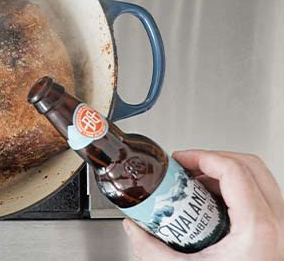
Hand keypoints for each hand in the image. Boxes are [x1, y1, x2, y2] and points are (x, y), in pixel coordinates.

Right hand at [124, 150, 283, 260]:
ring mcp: (282, 228)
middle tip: (186, 166)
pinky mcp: (278, 235)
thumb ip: (150, 248)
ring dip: (226, 173)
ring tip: (196, 183)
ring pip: (260, 178)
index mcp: (258, 227)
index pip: (233, 170)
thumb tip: (133, 227)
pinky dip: (236, 189)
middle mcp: (277, 224)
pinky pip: (261, 195)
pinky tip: (211, 204)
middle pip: (251, 166)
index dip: (202, 156)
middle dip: (213, 158)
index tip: (180, 160)